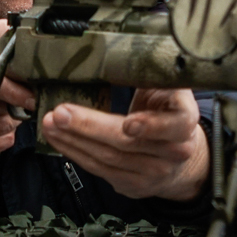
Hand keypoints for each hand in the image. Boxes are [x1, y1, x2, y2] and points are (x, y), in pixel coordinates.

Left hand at [41, 88, 209, 200]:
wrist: (183, 154)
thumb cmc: (169, 111)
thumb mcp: (169, 89)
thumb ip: (151, 76)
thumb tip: (116, 51)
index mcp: (186, 122)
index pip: (175, 125)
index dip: (151, 126)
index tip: (128, 124)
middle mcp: (173, 151)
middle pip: (127, 143)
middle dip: (89, 127)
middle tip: (61, 113)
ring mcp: (153, 173)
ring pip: (108, 159)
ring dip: (73, 140)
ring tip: (51, 123)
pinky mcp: (133, 185)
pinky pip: (99, 170)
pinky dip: (75, 153)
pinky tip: (60, 139)